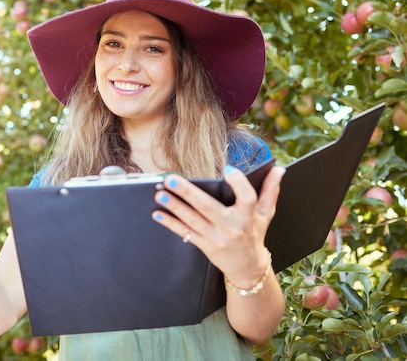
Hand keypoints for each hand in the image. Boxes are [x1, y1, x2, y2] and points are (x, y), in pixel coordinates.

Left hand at [152, 165, 284, 286]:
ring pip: (192, 220)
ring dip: (174, 207)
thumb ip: (270, 190)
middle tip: (170, 180)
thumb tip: (279, 169)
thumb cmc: (255, 234)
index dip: (239, 183)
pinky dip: (170, 224)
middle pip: (208, 208)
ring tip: (159, 194)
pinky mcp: (205, 246)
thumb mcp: (265, 214)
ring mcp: (216, 238)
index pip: (247, 198)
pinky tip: (157, 214)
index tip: (228, 169)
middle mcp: (232, 227)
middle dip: (188, 193)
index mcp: (248, 216)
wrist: (248, 268)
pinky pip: (185, 233)